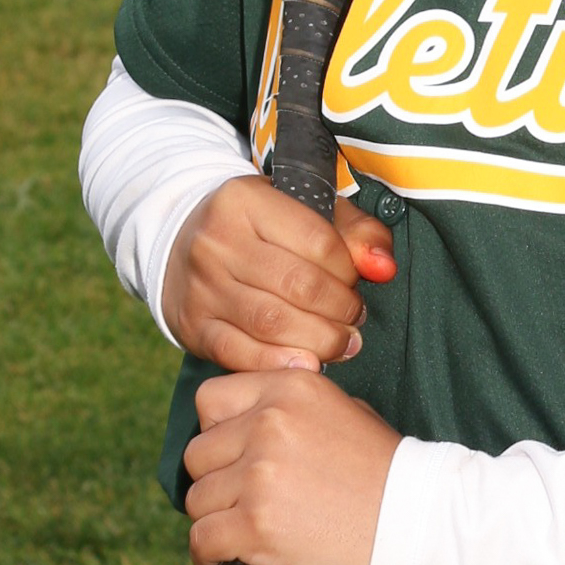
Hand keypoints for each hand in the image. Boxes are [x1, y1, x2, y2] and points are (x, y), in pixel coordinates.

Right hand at [162, 175, 395, 371]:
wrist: (180, 243)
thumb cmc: (258, 228)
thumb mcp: (305, 210)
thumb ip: (356, 233)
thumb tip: (384, 267)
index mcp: (244, 200)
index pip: (318, 241)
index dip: (349, 270)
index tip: (356, 281)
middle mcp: (216, 241)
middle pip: (298, 286)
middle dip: (340, 310)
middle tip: (355, 319)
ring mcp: (201, 286)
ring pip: (272, 324)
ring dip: (320, 341)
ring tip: (341, 343)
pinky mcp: (193, 326)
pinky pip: (241, 354)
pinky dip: (281, 364)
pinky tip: (307, 363)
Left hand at [184, 368, 401, 564]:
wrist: (417, 525)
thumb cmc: (388, 473)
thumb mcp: (346, 412)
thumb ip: (295, 408)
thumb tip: (254, 418)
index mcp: (289, 389)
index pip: (211, 400)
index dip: (216, 432)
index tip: (231, 457)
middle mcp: (268, 424)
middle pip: (198, 454)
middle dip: (213, 480)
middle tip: (237, 502)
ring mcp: (259, 475)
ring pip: (197, 499)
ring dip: (213, 519)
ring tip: (237, 533)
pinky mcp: (255, 525)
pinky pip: (202, 538)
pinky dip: (207, 553)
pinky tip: (221, 558)